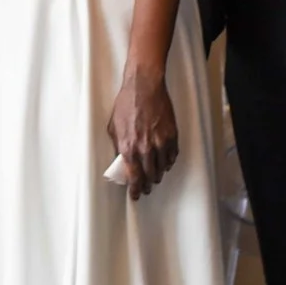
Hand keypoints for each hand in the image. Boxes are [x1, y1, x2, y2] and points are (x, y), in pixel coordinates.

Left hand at [106, 66, 179, 200]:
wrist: (144, 88)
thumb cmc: (126, 105)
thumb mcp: (113, 127)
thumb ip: (118, 146)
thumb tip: (121, 160)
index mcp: (128, 147)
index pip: (133, 177)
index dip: (135, 189)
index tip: (136, 195)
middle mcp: (145, 148)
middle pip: (149, 175)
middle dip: (148, 185)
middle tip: (147, 189)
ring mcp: (160, 142)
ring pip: (162, 167)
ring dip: (158, 175)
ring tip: (155, 178)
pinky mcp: (172, 135)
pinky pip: (172, 155)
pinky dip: (169, 162)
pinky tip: (165, 164)